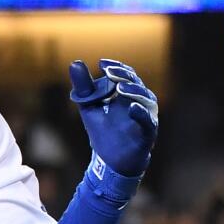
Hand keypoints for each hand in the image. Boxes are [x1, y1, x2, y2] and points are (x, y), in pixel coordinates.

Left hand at [69, 59, 157, 176]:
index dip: (116, 67)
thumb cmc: (102, 131)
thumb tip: (74, 62)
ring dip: (134, 91)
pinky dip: (141, 113)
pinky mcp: (147, 133)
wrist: (110, 161)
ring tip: (120, 87)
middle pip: (136, 83)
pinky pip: (148, 122)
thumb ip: (83, 87)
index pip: (125, 75)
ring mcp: (145, 117)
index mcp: (126, 94)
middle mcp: (139, 102)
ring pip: (146, 99)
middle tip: (109, 72)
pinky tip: (132, 108)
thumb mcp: (89, 106)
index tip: (102, 63)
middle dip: (123, 76)